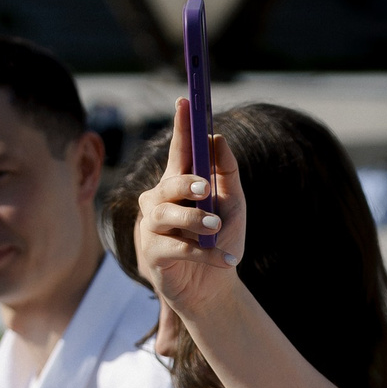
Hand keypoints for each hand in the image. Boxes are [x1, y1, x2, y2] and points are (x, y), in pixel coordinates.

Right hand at [134, 96, 244, 323]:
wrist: (217, 287)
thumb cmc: (221, 240)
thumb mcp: (233, 205)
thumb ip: (228, 173)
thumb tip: (218, 137)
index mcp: (179, 184)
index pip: (179, 150)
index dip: (181, 126)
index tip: (185, 100)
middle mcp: (160, 200)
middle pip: (171, 182)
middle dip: (188, 184)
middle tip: (207, 189)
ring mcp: (152, 226)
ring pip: (169, 214)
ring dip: (195, 220)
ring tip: (215, 228)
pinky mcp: (152, 254)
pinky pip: (178, 248)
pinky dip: (205, 253)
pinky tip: (226, 261)